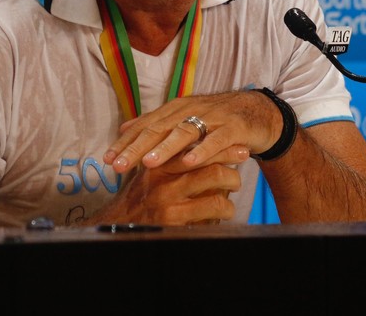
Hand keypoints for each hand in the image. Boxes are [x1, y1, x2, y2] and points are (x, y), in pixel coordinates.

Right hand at [88, 151, 242, 225]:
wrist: (120, 227)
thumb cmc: (140, 198)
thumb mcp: (149, 174)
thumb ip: (166, 158)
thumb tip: (192, 142)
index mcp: (155, 162)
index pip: (191, 144)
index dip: (215, 140)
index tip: (235, 139)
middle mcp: (161, 177)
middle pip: (205, 160)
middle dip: (229, 156)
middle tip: (244, 154)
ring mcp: (167, 198)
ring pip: (213, 182)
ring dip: (232, 181)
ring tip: (236, 184)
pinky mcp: (173, 218)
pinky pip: (212, 208)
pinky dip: (226, 208)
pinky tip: (228, 210)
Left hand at [102, 90, 279, 173]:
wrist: (257, 112)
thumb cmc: (215, 121)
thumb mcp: (183, 120)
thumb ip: (155, 124)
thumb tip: (123, 129)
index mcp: (174, 109)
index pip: (144, 126)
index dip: (125, 142)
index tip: (107, 159)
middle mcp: (189, 110)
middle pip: (158, 129)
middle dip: (136, 147)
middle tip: (118, 165)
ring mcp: (212, 118)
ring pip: (184, 133)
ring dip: (165, 148)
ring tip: (148, 163)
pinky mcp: (233, 128)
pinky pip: (216, 141)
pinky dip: (202, 151)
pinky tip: (190, 163)